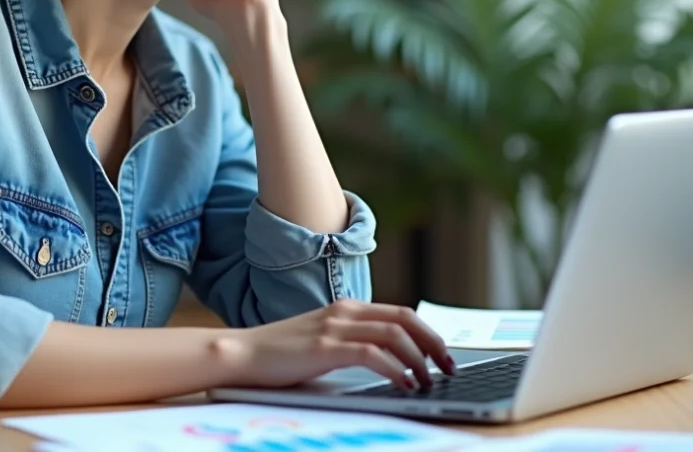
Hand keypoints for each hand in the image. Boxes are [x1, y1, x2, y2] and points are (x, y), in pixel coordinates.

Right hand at [215, 299, 455, 390]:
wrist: (243, 354)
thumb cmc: (281, 354)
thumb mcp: (323, 341)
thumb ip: (352, 342)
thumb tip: (389, 362)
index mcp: (348, 308)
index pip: (401, 313)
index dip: (428, 333)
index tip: (443, 356)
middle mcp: (346, 311)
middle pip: (405, 319)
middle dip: (434, 343)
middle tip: (449, 368)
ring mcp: (335, 327)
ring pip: (394, 334)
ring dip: (420, 359)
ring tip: (429, 381)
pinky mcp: (326, 347)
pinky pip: (373, 354)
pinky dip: (396, 369)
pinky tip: (404, 384)